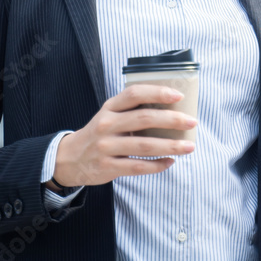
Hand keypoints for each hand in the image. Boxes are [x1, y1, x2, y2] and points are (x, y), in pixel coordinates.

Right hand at [49, 84, 197, 188]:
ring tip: (189, 146)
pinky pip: (138, 167)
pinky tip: (170, 162)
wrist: (69, 159)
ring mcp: (106, 147)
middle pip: (144, 119)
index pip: (134, 94)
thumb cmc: (99, 133)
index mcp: (109, 107)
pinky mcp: (108, 167)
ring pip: (145, 145)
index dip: (157, 93)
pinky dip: (157, 165)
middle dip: (172, 120)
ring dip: (171, 146)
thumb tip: (170, 108)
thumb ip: (132, 110)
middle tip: (192, 122)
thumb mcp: (109, 115)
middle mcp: (107, 124)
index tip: (178, 96)